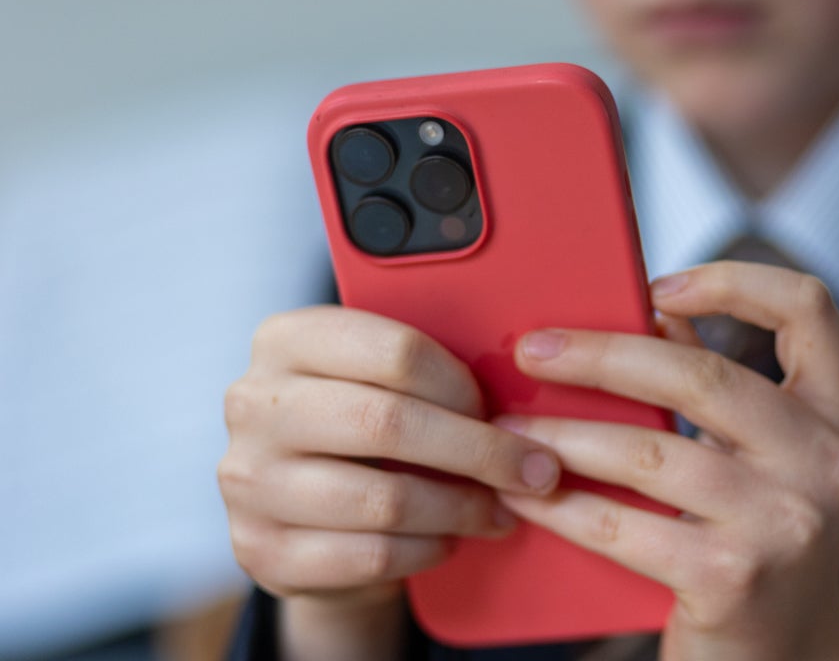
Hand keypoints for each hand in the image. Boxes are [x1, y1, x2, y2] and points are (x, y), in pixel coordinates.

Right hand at [218, 306, 560, 660]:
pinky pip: (370, 554)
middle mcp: (253, 405)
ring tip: (499, 510)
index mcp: (287, 339)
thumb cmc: (362, 431)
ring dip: (460, 509)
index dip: (461, 384)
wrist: (301, 514)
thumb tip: (519, 389)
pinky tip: (448, 540)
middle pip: (388, 422)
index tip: (500, 411)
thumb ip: (424, 372)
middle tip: (534, 471)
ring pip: (384, 498)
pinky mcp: (261, 550)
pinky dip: (426, 550)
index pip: (393, 349)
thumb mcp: (377, 382)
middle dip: (478, 451)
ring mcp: (248, 481)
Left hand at [497, 262, 838, 660]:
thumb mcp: (771, 456)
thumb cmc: (766, 537)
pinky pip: (624, 526)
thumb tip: (643, 319)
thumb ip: (723, 388)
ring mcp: (784, 521)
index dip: (731, 280)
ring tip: (510, 428)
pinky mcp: (733, 577)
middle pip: (700, 375)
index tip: (658, 287)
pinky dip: (563, 506)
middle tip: (534, 349)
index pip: (808, 307)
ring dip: (562, 436)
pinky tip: (526, 494)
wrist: (789, 654)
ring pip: (648, 451)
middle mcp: (828, 462)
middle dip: (600, 355)